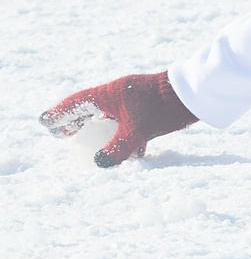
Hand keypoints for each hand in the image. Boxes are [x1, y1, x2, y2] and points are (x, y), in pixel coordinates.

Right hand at [41, 71, 199, 166]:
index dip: (60, 114)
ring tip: (88, 144)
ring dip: (99, 128)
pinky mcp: (148, 108)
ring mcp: (133, 101)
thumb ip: (118, 148)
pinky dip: (122, 133)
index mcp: (108, 94)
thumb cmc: (163, 107)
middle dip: (75, 121)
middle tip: (62, 135)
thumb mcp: (138, 130)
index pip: (76, 103)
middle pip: (90, 108)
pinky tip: (128, 151)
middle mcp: (118, 94)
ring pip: (109, 115)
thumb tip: (99, 163)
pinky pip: (128, 121)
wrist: (197, 94)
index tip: (46, 123)